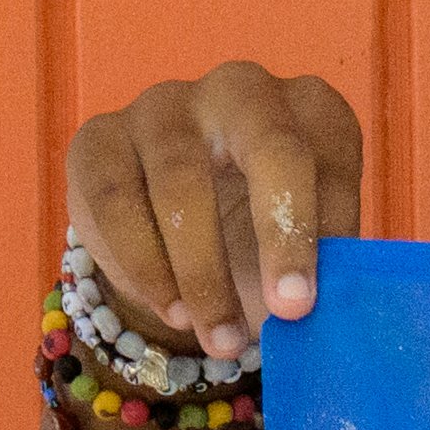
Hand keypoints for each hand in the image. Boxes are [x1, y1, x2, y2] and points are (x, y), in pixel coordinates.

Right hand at [68, 59, 368, 359]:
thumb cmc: (255, 240)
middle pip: (268, 143)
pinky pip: (115, 198)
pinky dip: (144, 266)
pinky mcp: (99, 137)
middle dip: (278, 235)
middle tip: (284, 312)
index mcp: (310, 109)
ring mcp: (164, 106)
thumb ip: (326, 267)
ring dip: (203, 273)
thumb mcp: (302, 251)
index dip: (324, 230)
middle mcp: (241, 91)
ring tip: (221, 339)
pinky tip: (173, 312)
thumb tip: (330, 311)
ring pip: (181, 179)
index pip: (329, 157)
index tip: (308, 303)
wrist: (172, 244)